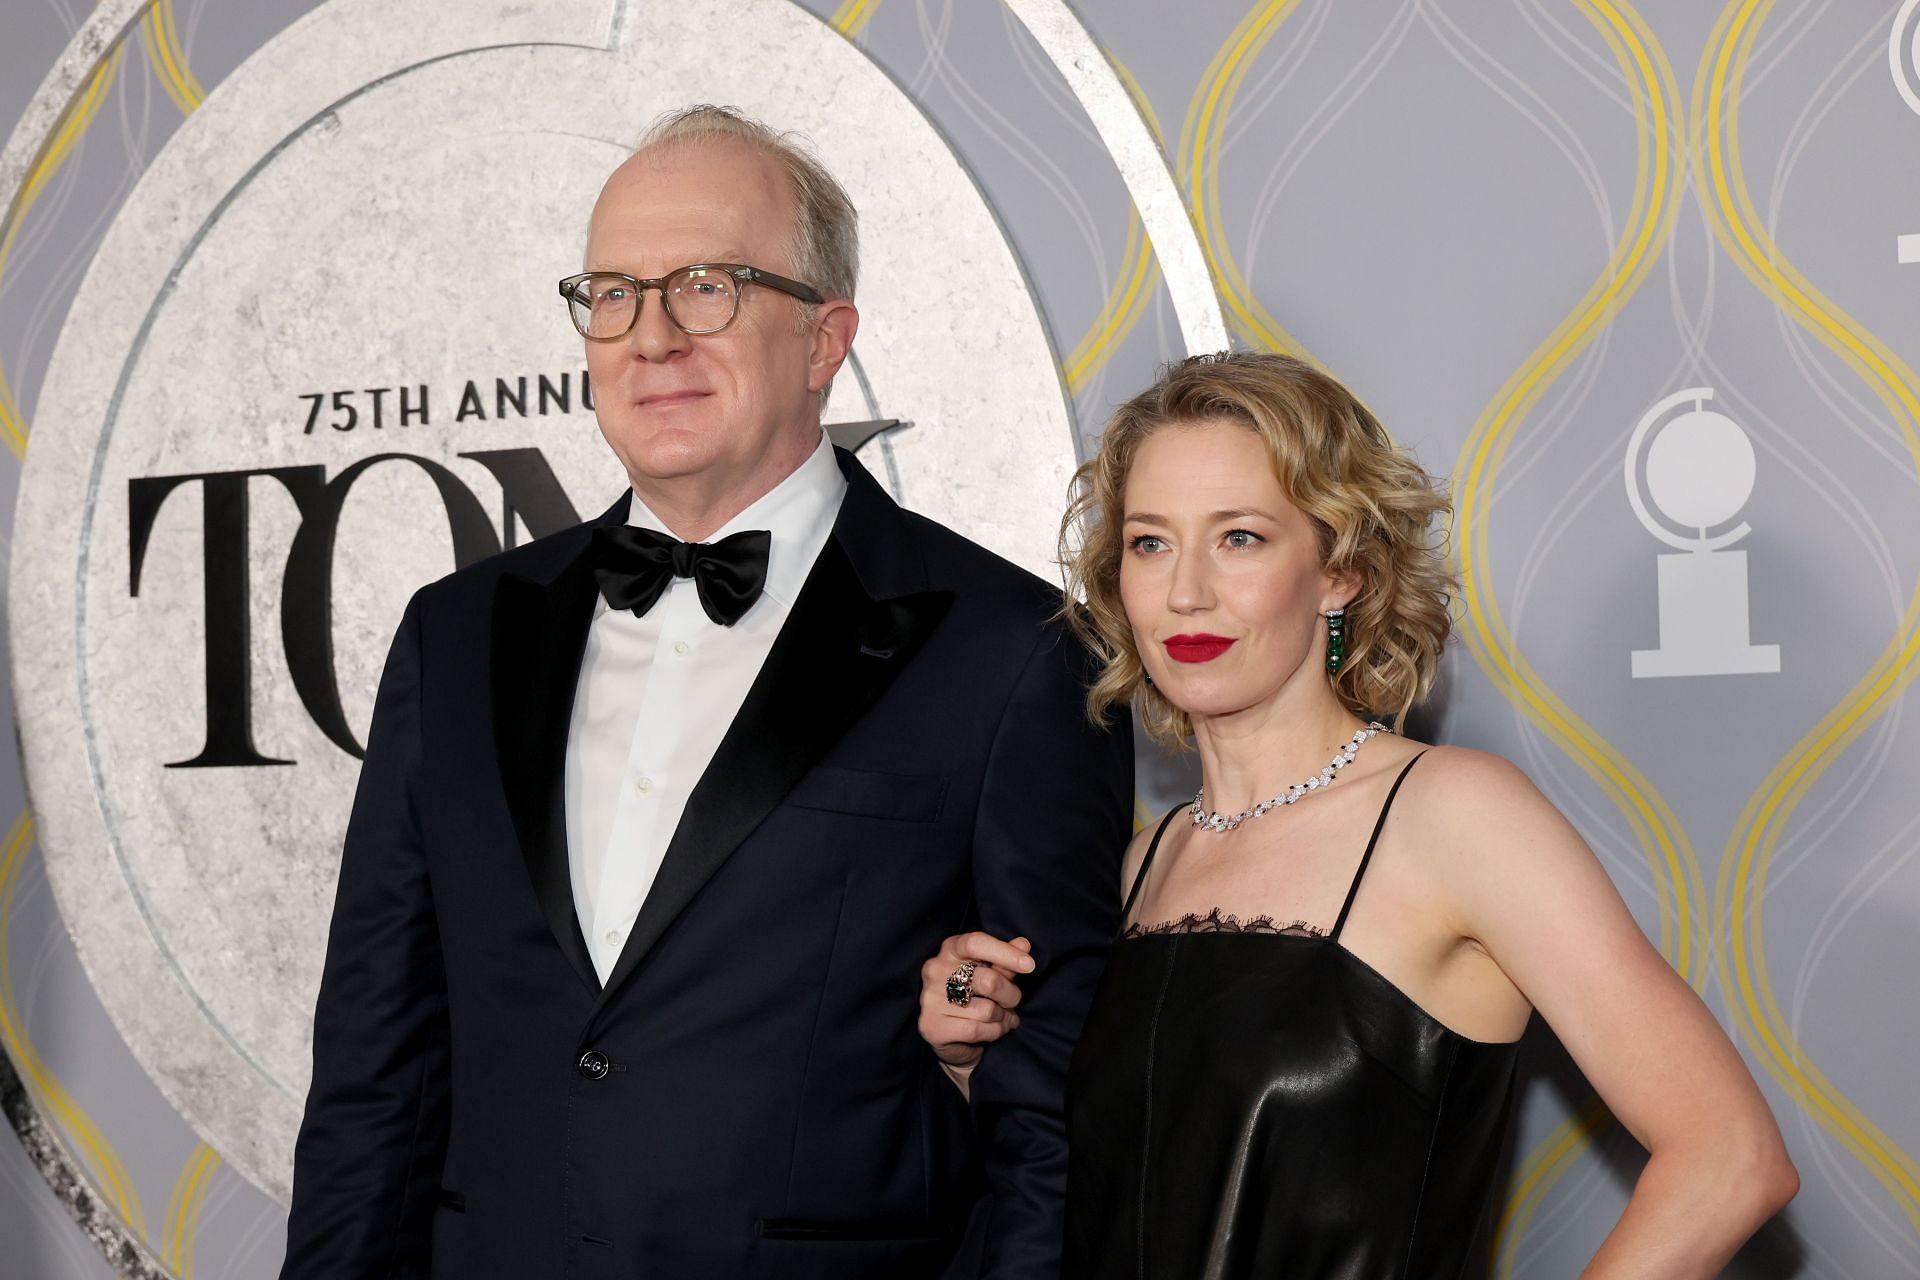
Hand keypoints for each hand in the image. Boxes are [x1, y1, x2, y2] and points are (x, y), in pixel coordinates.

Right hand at [917, 932, 1033, 1072]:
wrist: (952, 1036)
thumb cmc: (975, 995)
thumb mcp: (992, 973)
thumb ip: (1005, 960)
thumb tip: (1024, 944)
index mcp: (950, 949)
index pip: (976, 942)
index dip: (1006, 953)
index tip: (1029, 965)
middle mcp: (935, 970)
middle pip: (989, 981)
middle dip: (1011, 996)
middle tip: (1012, 1002)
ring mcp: (930, 998)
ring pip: (987, 1010)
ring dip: (1003, 1018)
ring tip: (1002, 1018)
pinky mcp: (932, 1026)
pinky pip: (976, 1030)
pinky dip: (993, 1032)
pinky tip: (993, 1030)